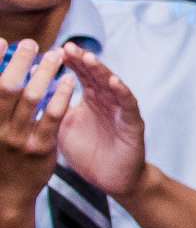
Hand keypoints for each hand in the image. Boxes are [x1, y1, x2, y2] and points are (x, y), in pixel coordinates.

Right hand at [0, 41, 65, 209]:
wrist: (6, 195)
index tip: (1, 40)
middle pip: (7, 87)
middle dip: (20, 61)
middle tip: (32, 43)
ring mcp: (18, 139)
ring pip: (32, 98)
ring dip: (44, 73)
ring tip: (55, 56)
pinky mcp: (41, 149)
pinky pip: (53, 116)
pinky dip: (61, 95)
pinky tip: (70, 81)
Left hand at [54, 45, 145, 197]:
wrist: (112, 180)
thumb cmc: (88, 154)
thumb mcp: (62, 128)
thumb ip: (51, 108)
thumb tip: (29, 88)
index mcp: (90, 99)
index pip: (81, 74)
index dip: (70, 61)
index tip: (55, 49)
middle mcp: (107, 100)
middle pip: (95, 74)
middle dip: (83, 60)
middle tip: (69, 47)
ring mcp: (121, 109)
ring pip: (112, 84)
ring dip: (102, 70)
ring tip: (89, 58)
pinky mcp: (133, 123)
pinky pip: (128, 104)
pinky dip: (123, 92)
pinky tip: (114, 81)